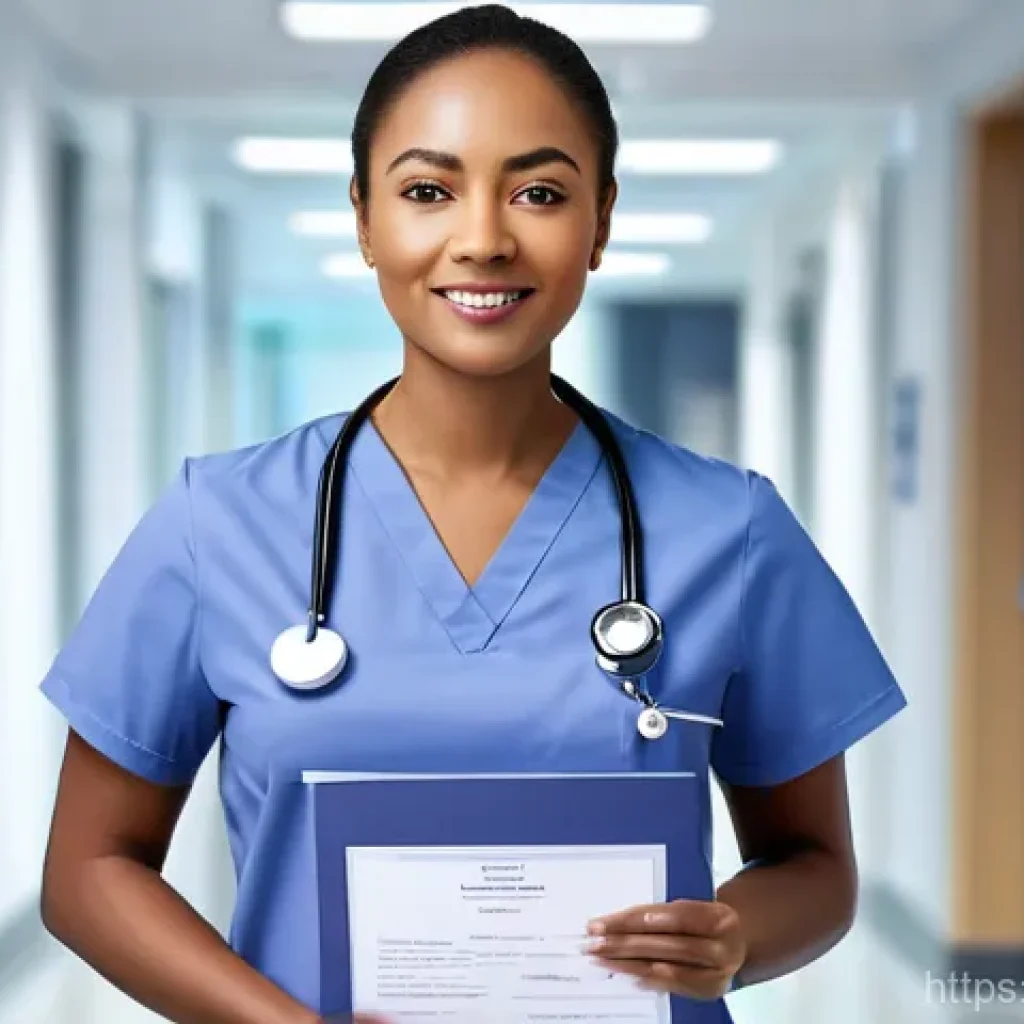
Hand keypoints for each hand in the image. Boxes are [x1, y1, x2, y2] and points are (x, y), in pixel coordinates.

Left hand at [585, 899, 746, 1000]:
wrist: (739, 942)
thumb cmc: (706, 919)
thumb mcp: (697, 906)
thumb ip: (666, 912)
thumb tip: (619, 919)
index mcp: (719, 917)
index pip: (678, 916)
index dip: (645, 918)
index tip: (613, 921)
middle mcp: (722, 947)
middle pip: (667, 944)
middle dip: (626, 940)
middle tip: (595, 938)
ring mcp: (717, 972)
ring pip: (666, 966)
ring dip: (628, 962)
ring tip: (601, 957)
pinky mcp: (709, 991)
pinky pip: (673, 986)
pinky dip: (648, 979)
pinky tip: (627, 976)